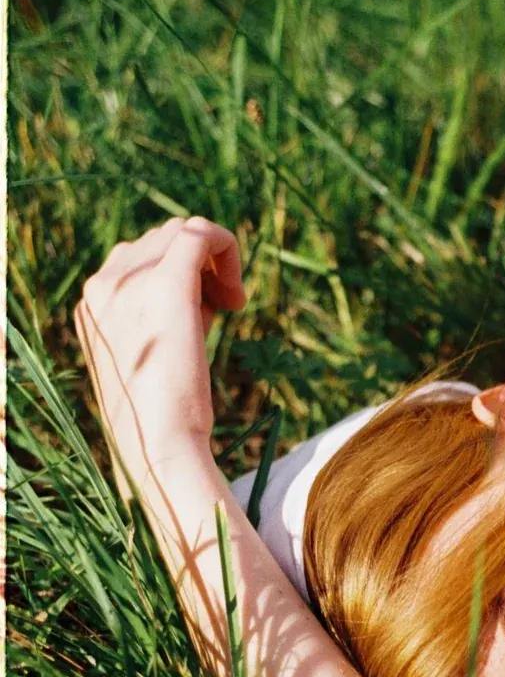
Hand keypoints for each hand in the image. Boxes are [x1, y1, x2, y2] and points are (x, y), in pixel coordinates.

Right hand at [74, 218, 245, 495]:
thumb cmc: (160, 417)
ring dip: (213, 263)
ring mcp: (131, 281)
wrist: (157, 445)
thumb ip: (164, 318)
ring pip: (183, 232)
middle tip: (220, 311)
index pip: (140, 258)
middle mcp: (104, 284)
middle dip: (198, 267)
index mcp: (93, 302)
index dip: (181, 276)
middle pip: (162, 239)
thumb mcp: (152, 358)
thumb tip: (206, 294)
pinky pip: (202, 232)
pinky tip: (238, 299)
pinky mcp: (166, 283)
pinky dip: (228, 250)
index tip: (206, 313)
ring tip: (226, 308)